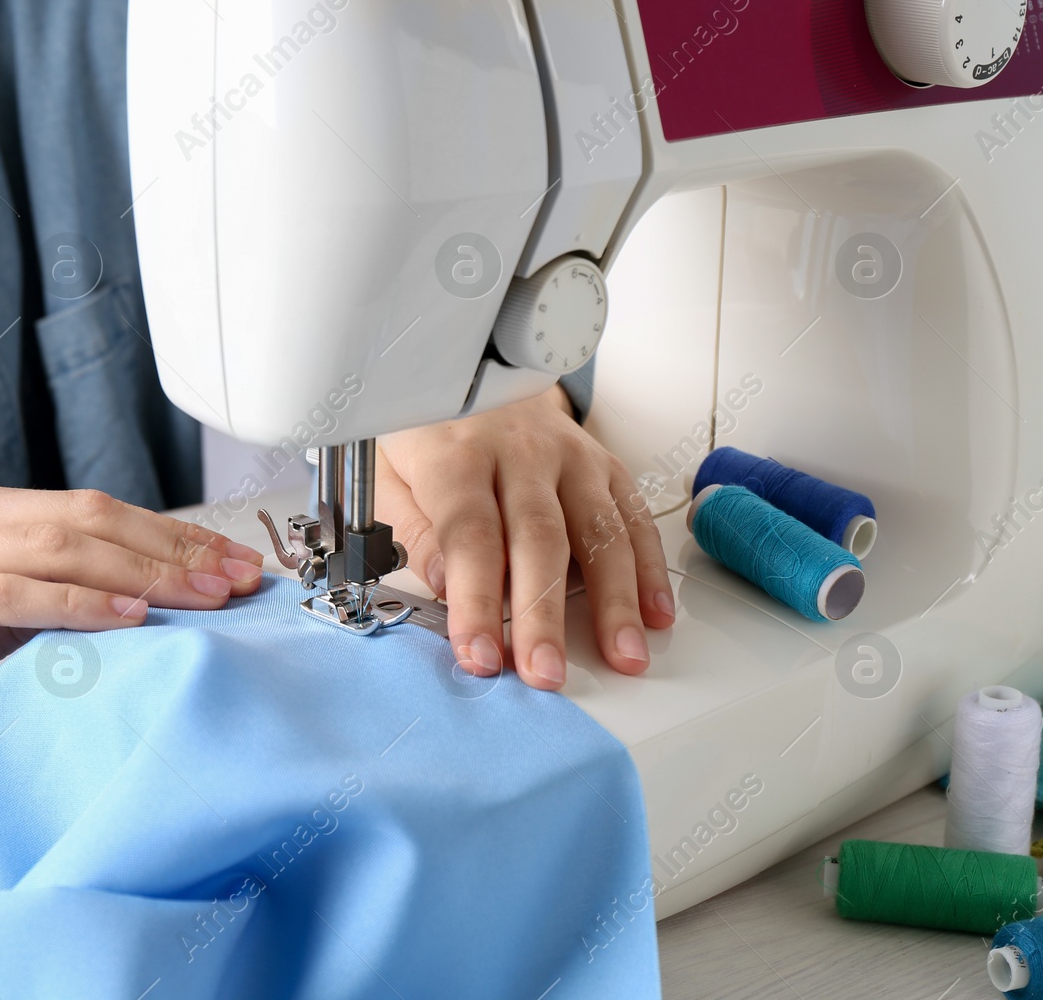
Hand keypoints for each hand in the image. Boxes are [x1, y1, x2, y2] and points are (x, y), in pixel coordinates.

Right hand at [0, 480, 263, 823]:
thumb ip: (36, 599)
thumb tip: (131, 600)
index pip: (85, 510)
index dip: (166, 533)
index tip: (230, 561)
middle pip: (84, 518)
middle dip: (173, 547)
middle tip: (241, 576)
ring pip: (56, 545)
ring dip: (144, 572)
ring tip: (207, 595)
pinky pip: (7, 594)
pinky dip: (76, 602)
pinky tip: (130, 617)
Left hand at [376, 386, 672, 690]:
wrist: (473, 369)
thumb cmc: (426, 433)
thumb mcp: (388, 474)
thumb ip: (414, 528)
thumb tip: (441, 583)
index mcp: (457, 455)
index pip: (470, 535)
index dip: (476, 599)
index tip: (477, 654)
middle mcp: (521, 452)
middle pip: (539, 537)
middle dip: (544, 614)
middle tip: (545, 673)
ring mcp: (569, 455)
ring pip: (598, 528)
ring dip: (614, 599)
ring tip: (621, 656)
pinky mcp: (603, 463)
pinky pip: (633, 516)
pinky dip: (648, 568)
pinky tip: (655, 614)